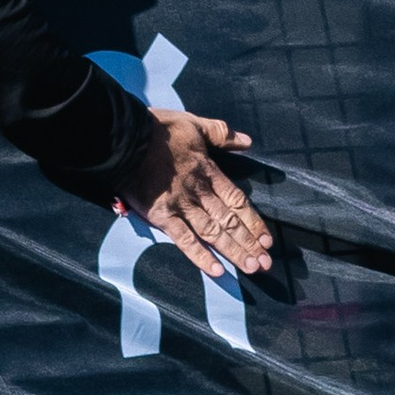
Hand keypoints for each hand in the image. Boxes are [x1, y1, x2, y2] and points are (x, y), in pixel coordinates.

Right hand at [115, 108, 271, 282]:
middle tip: (266, 263)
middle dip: (249, 243)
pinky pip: (184, 239)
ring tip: (251, 268)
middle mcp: (199, 192)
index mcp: (208, 172)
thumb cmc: (158, 129)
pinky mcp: (161, 215)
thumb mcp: (195, 124)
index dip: (254, 221)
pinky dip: (200, 256)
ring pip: (213, 233)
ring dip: (233, 251)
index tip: (268, 239)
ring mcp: (181, 205)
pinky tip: (216, 270)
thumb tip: (247, 141)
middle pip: (229, 221)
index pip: (237, 201)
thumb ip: (221, 134)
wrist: (126, 138)